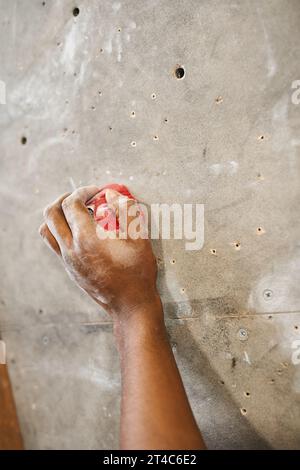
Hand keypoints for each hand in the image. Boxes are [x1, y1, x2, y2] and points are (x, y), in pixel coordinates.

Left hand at [39, 186, 159, 320]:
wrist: (130, 305)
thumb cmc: (137, 273)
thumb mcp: (140, 237)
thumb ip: (126, 210)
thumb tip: (112, 196)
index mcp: (86, 238)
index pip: (71, 204)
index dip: (83, 191)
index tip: (97, 191)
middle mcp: (71, 249)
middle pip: (51, 213)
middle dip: (64, 198)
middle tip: (82, 197)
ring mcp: (67, 260)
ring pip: (47, 230)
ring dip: (58, 215)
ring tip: (77, 213)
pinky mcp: (69, 269)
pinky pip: (54, 244)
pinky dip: (61, 230)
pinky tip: (82, 231)